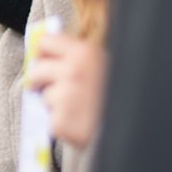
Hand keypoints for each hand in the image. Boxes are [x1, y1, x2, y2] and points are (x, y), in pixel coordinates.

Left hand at [28, 31, 108, 149]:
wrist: (135, 130)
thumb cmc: (118, 96)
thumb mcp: (104, 65)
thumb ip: (78, 57)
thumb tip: (46, 52)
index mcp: (85, 53)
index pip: (45, 42)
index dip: (43, 54)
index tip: (44, 61)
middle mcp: (73, 71)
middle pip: (36, 70)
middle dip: (41, 80)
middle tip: (53, 88)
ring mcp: (66, 97)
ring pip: (45, 96)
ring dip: (55, 104)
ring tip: (78, 109)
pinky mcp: (61, 122)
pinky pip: (51, 119)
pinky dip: (61, 123)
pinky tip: (79, 123)